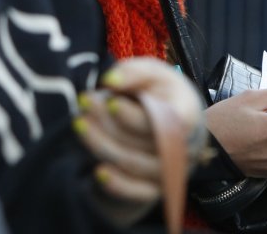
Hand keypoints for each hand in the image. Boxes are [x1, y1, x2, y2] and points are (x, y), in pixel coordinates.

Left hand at [75, 58, 206, 224]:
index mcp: (187, 115)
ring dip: (102, 145)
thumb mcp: (152, 74)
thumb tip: (110, 81)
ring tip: (79, 124)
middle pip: (143, 142)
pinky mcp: (155, 189)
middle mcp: (184, 147)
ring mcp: (170, 172)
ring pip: (134, 164)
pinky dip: (118, 185)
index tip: (109, 100)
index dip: (133, 115)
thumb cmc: (160, 94)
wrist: (171, 124)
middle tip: (84, 102)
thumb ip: (134, 72)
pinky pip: (137, 193)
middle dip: (109, 123)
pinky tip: (97, 172)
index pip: (162, 121)